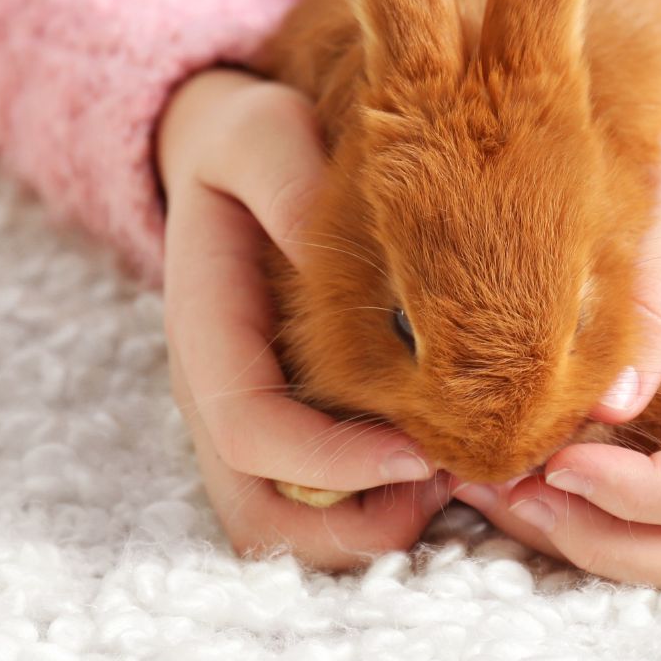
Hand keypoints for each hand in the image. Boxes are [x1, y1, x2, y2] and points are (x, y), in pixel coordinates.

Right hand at [157, 67, 450, 569]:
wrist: (232, 156)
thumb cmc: (253, 144)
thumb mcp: (262, 134)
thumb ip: (287, 181)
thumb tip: (325, 242)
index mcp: (205, 333)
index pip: (249, 434)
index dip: (331, 464)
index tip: (421, 453)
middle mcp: (222, 394)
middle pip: (259, 514)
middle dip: (353, 525)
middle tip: (450, 478)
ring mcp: (257, 415)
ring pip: (292, 526)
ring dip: (372, 524)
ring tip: (455, 470)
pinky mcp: (297, 420)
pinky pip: (325, 501)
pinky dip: (382, 503)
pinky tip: (446, 452)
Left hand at [452, 94, 660, 588]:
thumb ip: (654, 293)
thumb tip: (608, 407)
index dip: (645, 495)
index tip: (553, 459)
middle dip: (606, 539)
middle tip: (505, 491)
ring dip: (586, 544)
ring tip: (490, 491)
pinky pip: (648, 528)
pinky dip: (579, 524)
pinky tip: (507, 480)